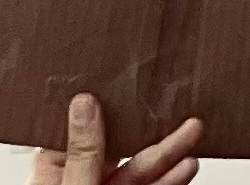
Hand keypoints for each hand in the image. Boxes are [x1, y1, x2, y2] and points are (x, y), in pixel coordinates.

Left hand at [51, 91, 206, 184]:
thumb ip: (84, 153)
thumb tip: (84, 102)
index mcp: (57, 170)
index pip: (83, 125)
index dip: (106, 101)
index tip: (128, 76)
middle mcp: (83, 177)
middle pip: (122, 144)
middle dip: (152, 128)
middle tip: (177, 106)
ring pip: (142, 167)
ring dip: (169, 152)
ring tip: (193, 132)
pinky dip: (170, 178)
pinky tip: (185, 166)